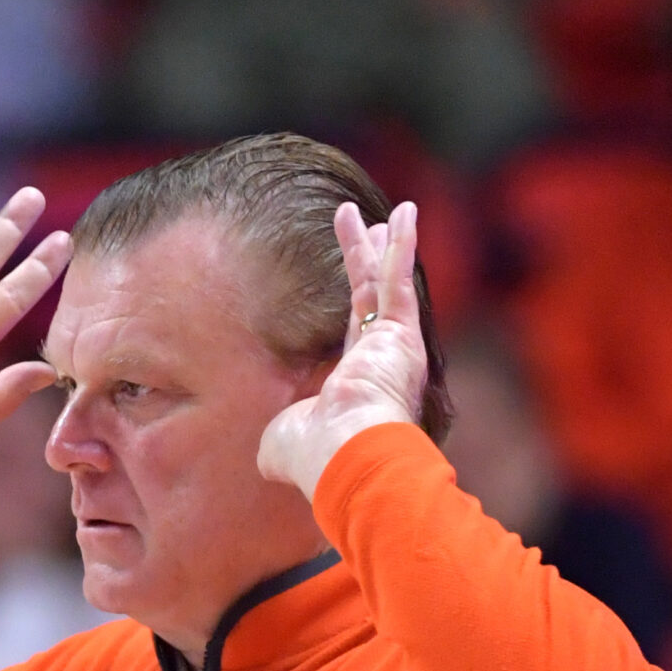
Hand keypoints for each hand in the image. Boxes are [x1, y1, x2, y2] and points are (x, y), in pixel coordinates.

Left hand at [259, 200, 429, 497]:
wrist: (347, 457)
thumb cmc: (315, 457)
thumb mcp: (282, 444)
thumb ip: (278, 439)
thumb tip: (265, 459)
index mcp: (358, 385)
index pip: (356, 332)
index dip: (357, 305)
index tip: (359, 280)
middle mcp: (382, 363)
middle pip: (374, 300)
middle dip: (373, 263)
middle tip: (373, 231)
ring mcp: (395, 347)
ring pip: (388, 284)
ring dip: (389, 245)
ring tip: (395, 211)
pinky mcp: (401, 334)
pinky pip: (400, 279)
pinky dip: (404, 245)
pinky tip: (406, 212)